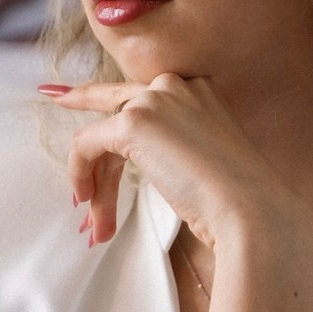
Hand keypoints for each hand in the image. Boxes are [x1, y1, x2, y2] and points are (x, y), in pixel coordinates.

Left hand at [40, 74, 304, 250]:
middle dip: (94, 161)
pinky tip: (87, 204)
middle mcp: (176, 85)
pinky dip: (81, 175)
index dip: (96, 99)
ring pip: (101, 134)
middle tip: (77, 190)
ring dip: (96, 184)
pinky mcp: (134, 122)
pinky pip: (87, 144)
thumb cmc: (235, 200)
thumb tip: (123, 162)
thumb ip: (172, 148)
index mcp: (198, 90)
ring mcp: (155, 100)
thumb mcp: (204, 160)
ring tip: (95, 226)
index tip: (62, 96)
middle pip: (117, 116)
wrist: (250, 210)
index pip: (138, 99)